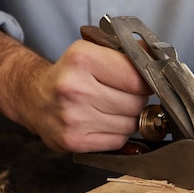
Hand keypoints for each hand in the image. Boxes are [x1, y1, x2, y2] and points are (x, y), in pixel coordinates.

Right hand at [20, 40, 151, 151]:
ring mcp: (73, 118)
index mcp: (82, 59)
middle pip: (136, 104)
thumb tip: (159, 59)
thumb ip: (128, 53)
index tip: (142, 82)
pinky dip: (117, 134)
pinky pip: (118, 141)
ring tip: (111, 108)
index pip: (137, 79)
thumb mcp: (93, 51)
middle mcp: (74, 89)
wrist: (34, 97)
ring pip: (130, 125)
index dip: (146, 82)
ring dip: (128, 118)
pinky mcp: (74, 141)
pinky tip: (103, 122)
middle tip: (122, 95)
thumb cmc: (70, 74)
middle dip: (136, 100)